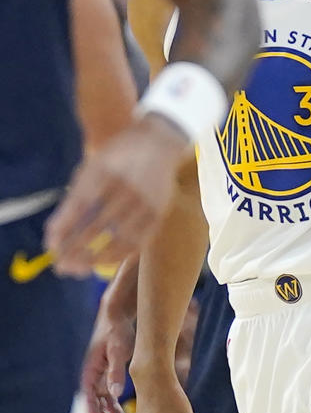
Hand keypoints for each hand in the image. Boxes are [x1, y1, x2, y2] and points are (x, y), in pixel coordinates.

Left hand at [45, 114, 187, 275]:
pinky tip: (101, 262)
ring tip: (77, 269)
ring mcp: (145, 202)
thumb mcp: (93, 168)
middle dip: (74, 249)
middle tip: (59, 265)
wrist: (159, 144)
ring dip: (94, 258)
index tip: (49, 246)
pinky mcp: (159, 213)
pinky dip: (117, 255)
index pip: (78, 206)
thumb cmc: (117, 159)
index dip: (63, 228)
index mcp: (106, 172)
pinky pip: (137, 242)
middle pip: (96, 226)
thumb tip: (53, 233)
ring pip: (117, 239)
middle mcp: (127, 188)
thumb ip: (75, 199)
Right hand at [81, 300, 135, 412]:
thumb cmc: (116, 332)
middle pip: (96, 411)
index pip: (91, 407)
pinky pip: (110, 401)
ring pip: (104, 409)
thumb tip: (114, 394)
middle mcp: (91, 381)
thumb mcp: (118, 350)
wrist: (117, 318)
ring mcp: (98, 381)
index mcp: (89, 376)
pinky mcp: (107, 379)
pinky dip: (117, 412)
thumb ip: (116, 371)